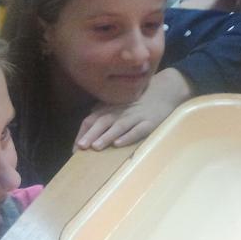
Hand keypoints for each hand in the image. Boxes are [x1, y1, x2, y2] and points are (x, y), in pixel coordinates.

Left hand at [76, 68, 192, 149]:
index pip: (92, 119)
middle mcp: (120, 111)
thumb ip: (103, 111)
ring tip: (96, 147)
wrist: (165, 91)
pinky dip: (128, 136)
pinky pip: (137, 130)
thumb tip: (87, 124)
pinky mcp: (150, 122)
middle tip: (81, 147)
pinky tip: (118, 144)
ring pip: (118, 126)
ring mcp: (135, 116)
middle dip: (90, 135)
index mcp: (111, 108)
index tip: (74, 148)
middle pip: (102, 122)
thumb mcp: (119, 104)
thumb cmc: (139, 101)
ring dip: (106, 136)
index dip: (82, 133)